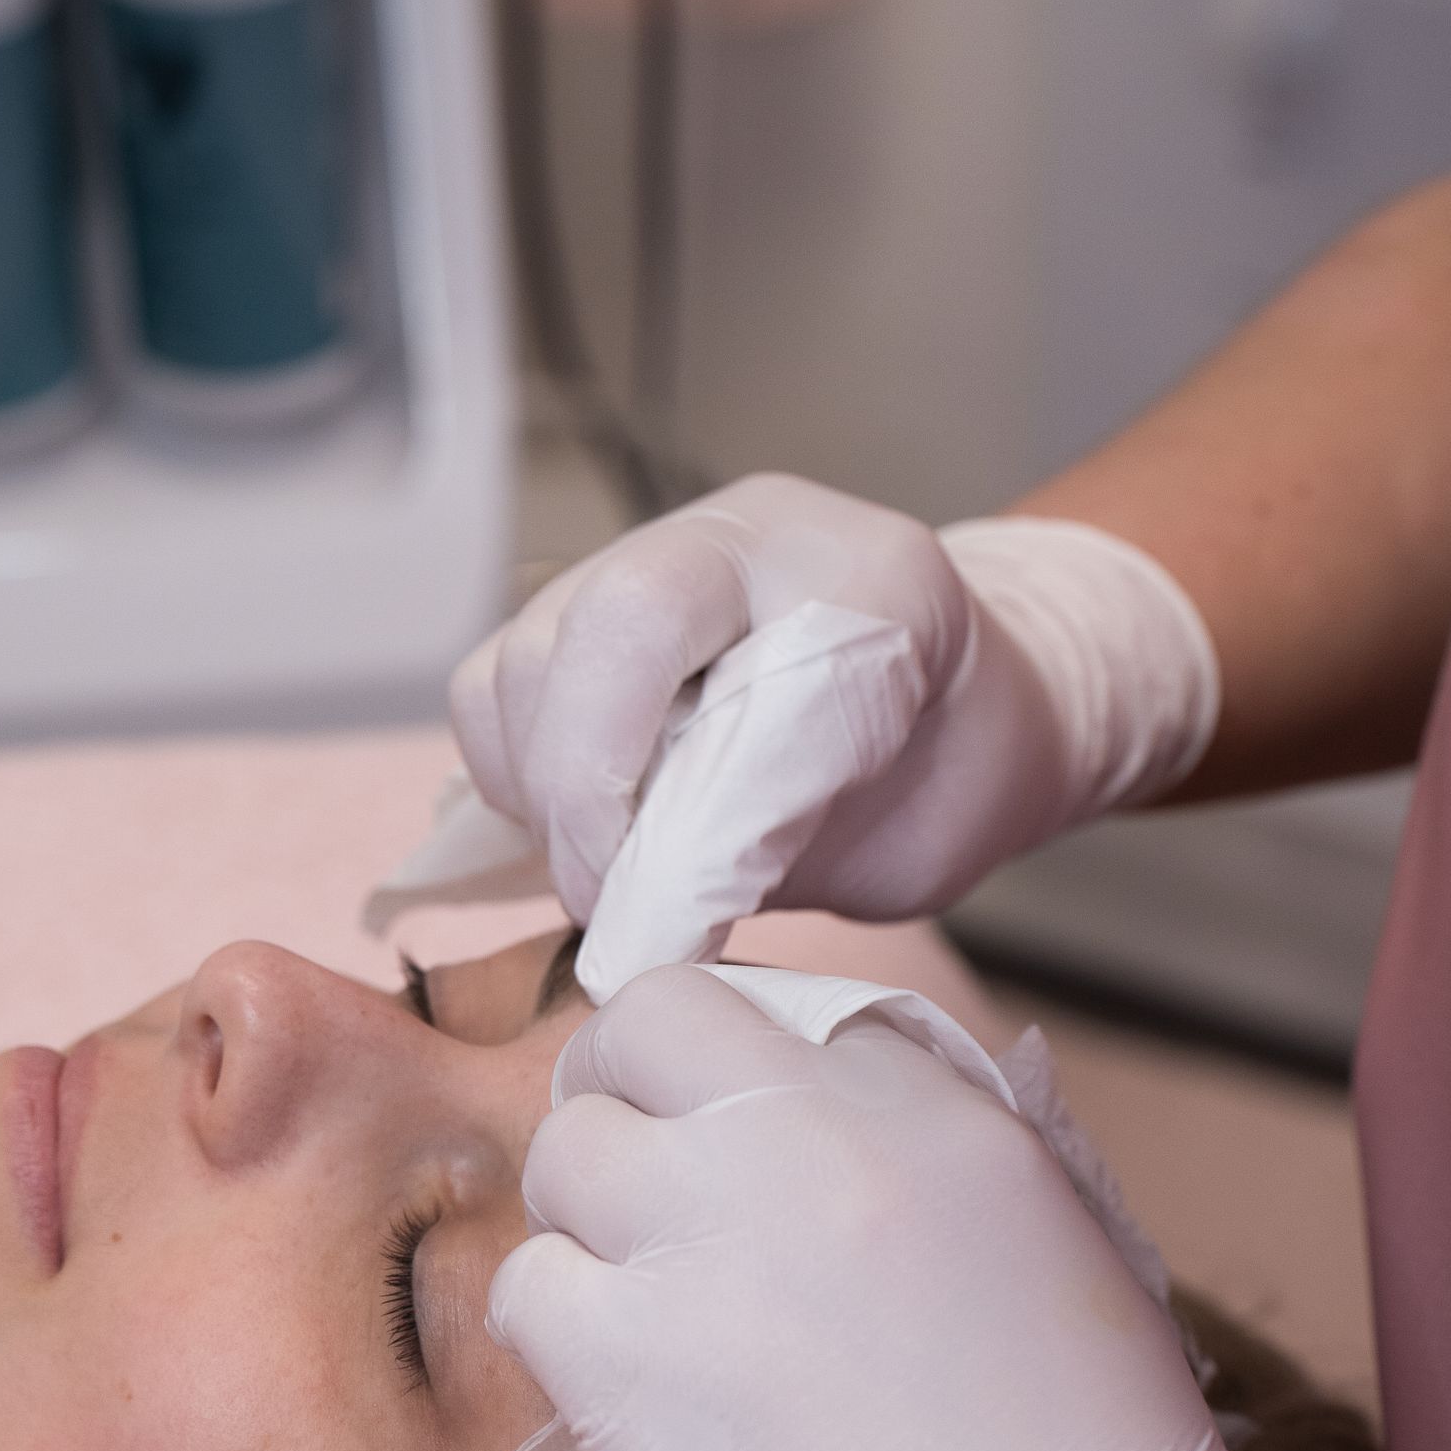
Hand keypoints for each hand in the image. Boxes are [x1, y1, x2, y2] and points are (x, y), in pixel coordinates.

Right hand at [449, 474, 1219, 995]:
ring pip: (523, 667)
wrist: (959, 726)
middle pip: (598, 627)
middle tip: (622, 908)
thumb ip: (782, 844)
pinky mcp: (573, 626)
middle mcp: (733, 541)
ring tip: (619, 875)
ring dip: (544, 797)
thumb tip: (643, 909)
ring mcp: (641, 569)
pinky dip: (513, 784)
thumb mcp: (911, 831)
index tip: (659, 903)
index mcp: (853, 567)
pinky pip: (492, 697)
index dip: (670, 785)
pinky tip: (590, 832)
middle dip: (586, 791)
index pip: (718, 644)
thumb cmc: (947, 780)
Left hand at [489, 966, 1450, 1450]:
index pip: (789, 1013)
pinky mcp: (629, 1361)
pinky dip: (563, 1337)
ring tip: (653, 1319)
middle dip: (627, 1089)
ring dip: (591, 1225)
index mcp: (940, 1107)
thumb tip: (804, 1123)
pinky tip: (633, 1402)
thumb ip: (927, 1157)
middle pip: (650, 1026)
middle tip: (641, 1185)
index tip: (735, 1146)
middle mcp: (817, 1140)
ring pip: (566, 1153)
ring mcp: (712, 1241)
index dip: (741, 1080)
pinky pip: (528, 1286)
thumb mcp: (1054, 1250)